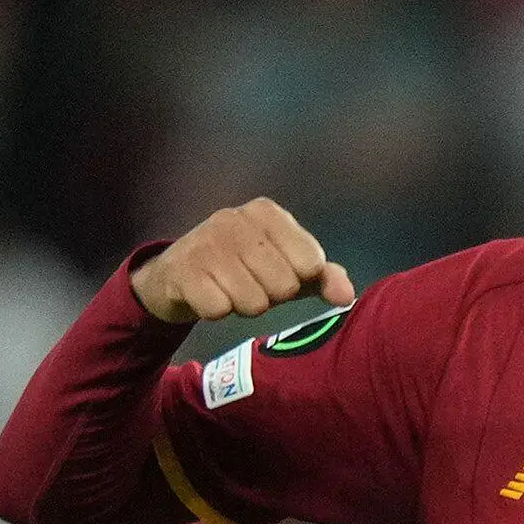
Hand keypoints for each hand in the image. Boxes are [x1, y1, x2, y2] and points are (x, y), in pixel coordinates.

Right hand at [131, 198, 356, 324]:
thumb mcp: (288, 268)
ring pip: (253, 303)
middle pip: (284, 287)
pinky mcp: (181, 270)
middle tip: (249, 283)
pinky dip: (217, 311)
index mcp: (267, 212)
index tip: (277, 272)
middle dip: (270, 296)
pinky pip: (220, 310)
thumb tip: (346, 296)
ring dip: (243, 306)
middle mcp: (234, 218)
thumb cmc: (244, 269)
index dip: (297, 280)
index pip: (310, 264)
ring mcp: (205, 242)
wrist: (177, 276)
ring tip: (228, 289)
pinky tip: (207, 294)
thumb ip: (323, 277)